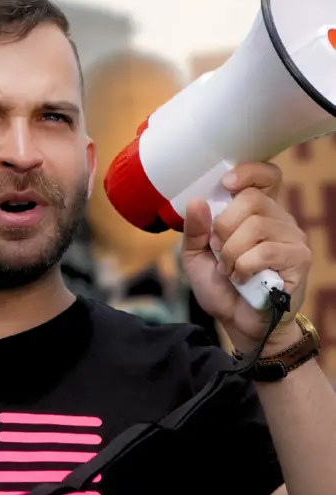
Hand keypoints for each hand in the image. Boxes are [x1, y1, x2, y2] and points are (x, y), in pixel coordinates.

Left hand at [181, 161, 309, 353]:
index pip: (266, 176)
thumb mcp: (196, 256)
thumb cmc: (221, 286)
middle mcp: (279, 219)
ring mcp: (292, 238)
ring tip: (229, 269)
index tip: (226, 185)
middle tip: (219, 250)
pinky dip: (243, 266)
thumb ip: (194, 230)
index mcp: (256, 212)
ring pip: (255, 226)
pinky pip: (265, 251)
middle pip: (252, 199)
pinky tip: (242, 278)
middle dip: (224, 227)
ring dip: (231, 252)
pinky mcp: (299, 259)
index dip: (249, 173)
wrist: (238, 322)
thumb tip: (197, 202)